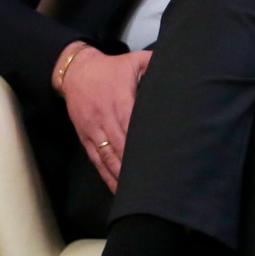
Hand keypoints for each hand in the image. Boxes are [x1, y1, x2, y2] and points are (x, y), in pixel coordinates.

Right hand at [56, 44, 151, 192]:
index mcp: (120, 101)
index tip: (155, 160)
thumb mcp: (134, 61)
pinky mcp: (86, 138)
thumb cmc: (110, 69)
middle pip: (120, 147)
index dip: (141, 146)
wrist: (75, 72)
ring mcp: (94, 130)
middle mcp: (105, 118)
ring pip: (108, 157)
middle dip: (133, 167)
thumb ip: (154, 63)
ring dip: (120, 176)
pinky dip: (106, 175)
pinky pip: (96, 160)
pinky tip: (117, 188)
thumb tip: (178, 67)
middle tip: (151, 185)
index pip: (132, 127)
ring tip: (135, 194)